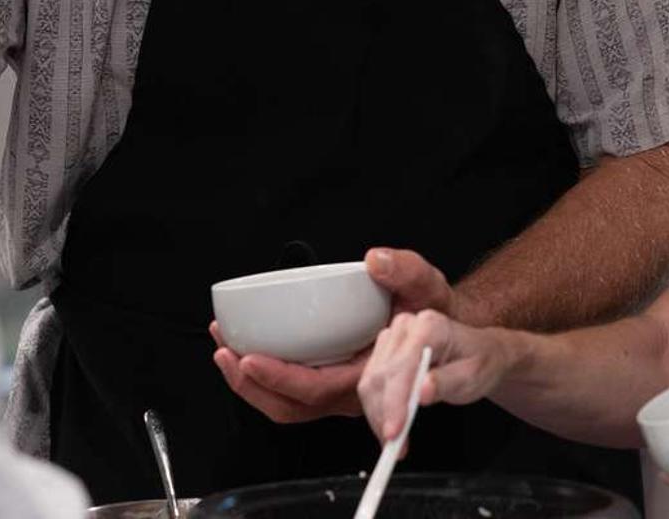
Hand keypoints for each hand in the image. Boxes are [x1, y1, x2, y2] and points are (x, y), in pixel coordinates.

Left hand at [210, 247, 465, 423]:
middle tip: (225, 351)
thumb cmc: (434, 319)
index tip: (251, 358)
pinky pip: (288, 390)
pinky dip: (261, 373)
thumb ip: (408, 273)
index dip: (280, 379)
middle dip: (249, 384)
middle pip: (290, 406)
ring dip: (248, 381)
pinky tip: (243, 345)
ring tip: (224, 346)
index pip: (317, 389)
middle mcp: (349, 391)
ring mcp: (335, 390)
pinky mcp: (326, 380)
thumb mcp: (429, 289)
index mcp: (370, 376)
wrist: (443, 337)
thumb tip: (376, 261)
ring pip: (284, 403)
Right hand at [356, 308, 511, 441]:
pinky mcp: (385, 352)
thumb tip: (422, 392)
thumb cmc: (480, 362)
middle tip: (394, 446)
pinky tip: (389, 426)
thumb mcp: (473, 376)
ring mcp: (393, 338)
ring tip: (394, 441)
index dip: (394, 402)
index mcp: (429, 326)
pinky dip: (378, 410)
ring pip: (370, 382)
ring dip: (378, 416)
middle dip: (384, 415)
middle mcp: (406, 327)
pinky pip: (371, 384)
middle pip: (381, 376)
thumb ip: (447, 382)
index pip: (402, 367)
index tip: (394, 431)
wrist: (482, 354)